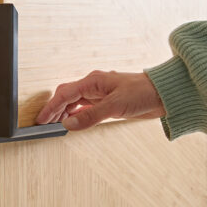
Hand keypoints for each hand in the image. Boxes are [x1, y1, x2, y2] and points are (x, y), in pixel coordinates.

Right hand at [35, 70, 164, 130]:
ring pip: (74, 102)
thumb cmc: (144, 92)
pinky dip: (76, 114)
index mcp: (93, 82)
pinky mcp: (107, 103)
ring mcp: (100, 94)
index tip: (41, 119)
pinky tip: (73, 121)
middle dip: (54, 109)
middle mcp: (94, 86)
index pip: (64, 94)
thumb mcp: (115, 106)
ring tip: (55, 124)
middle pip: (66, 96)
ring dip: (64, 112)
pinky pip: (85, 107)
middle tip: (44, 123)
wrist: (165, 94)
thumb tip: (68, 124)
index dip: (51, 107)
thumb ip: (90, 116)